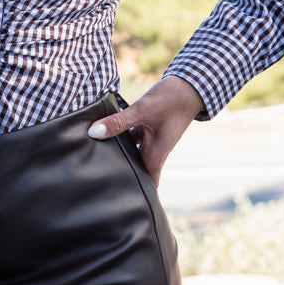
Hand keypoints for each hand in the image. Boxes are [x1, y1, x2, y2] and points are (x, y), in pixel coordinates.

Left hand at [88, 76, 204, 186]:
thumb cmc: (172, 99)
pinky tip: (105, 131)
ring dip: (119, 153)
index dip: (135, 192)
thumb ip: (118, 122)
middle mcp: (154, 149)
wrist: (189, 85)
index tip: (119, 199)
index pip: (146, 183)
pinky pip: (132, 136)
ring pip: (132, 151)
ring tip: (97, 156)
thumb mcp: (143, 110)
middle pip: (136, 169)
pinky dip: (121, 136)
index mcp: (156, 153)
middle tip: (100, 179)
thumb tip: (94, 133)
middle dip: (121, 174)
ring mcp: (152, 138)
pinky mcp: (148, 127)